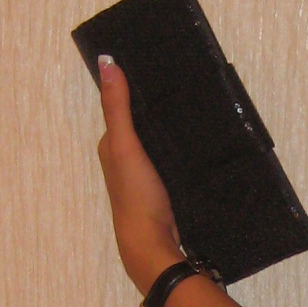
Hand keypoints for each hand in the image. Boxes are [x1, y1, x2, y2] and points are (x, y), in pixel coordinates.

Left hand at [94, 56, 183, 293]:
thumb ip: (117, 107)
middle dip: (160, 108)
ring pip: (160, 144)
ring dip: (173, 130)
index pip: (125, 109)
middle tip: (187, 83)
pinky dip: (182, 149)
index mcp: (112, 147)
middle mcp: (126, 160)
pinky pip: (173, 160)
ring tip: (199, 106)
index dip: (138, 89)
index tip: (162, 67)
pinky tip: (200, 142)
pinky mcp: (166, 190)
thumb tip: (107, 61)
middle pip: (143, 126)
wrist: (153, 245)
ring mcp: (146, 177)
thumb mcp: (124, 146)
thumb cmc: (135, 195)